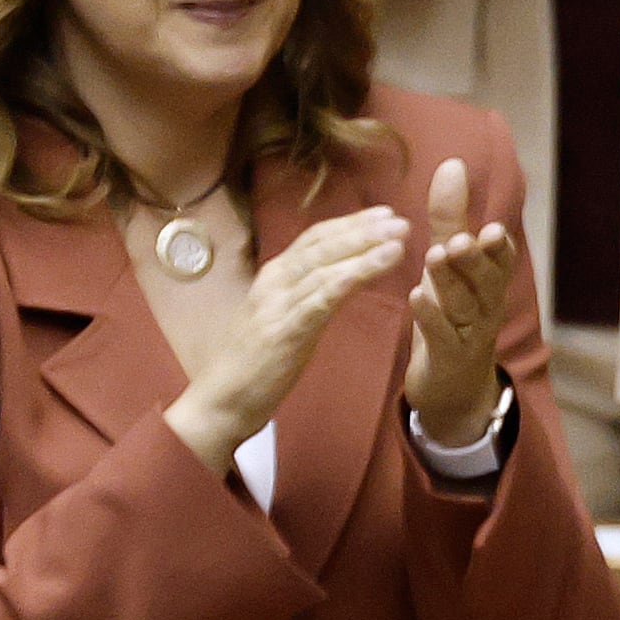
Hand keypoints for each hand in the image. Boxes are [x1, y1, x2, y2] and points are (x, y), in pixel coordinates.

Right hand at [164, 208, 409, 475]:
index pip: (314, 240)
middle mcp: (274, 281)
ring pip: (327, 264)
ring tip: (399, 236)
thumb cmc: (251, 369)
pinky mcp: (287, 329)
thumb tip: (330, 288)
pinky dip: (356, 275)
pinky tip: (382, 264)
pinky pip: (325, 295)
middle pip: (323, 244)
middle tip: (400, 218)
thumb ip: (301, 301)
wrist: (219, 403)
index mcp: (273, 278)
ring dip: (366, 247)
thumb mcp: (278, 324)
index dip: (348, 224)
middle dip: (363, 228)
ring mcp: (279, 303)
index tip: (382, 215)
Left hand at [399, 157, 514, 455]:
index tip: (491, 229)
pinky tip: (416, 297)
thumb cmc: (453, 313)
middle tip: (461, 240)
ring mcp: (470, 335)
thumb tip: (453, 163)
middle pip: (486, 282)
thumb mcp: (451, 264)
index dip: (497, 248)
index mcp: (489, 280)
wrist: (452, 386)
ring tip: (434, 256)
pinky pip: (442, 337)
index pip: (500, 260)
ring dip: (449, 282)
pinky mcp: (448, 358)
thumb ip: (451, 216)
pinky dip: (430, 317)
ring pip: (464, 306)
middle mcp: (486, 306)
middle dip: (475, 261)